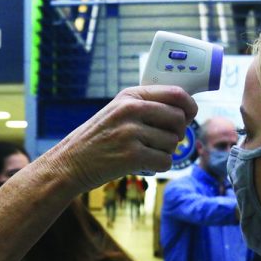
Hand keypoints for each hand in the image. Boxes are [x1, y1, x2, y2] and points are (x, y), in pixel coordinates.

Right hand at [42, 85, 196, 192]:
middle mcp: (131, 110)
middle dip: (177, 133)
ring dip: (165, 152)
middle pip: (179, 119)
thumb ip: (146, 105)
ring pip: (173, 143)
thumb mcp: (117, 111)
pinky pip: (165, 161)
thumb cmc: (98, 139)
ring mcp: (130, 133)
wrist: (70, 163)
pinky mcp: (131, 156)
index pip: (177, 94)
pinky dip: (159, 166)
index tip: (189, 116)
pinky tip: (143, 165)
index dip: (190, 107)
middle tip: (162, 140)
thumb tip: (184, 109)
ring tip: (145, 152)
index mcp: (130, 96)